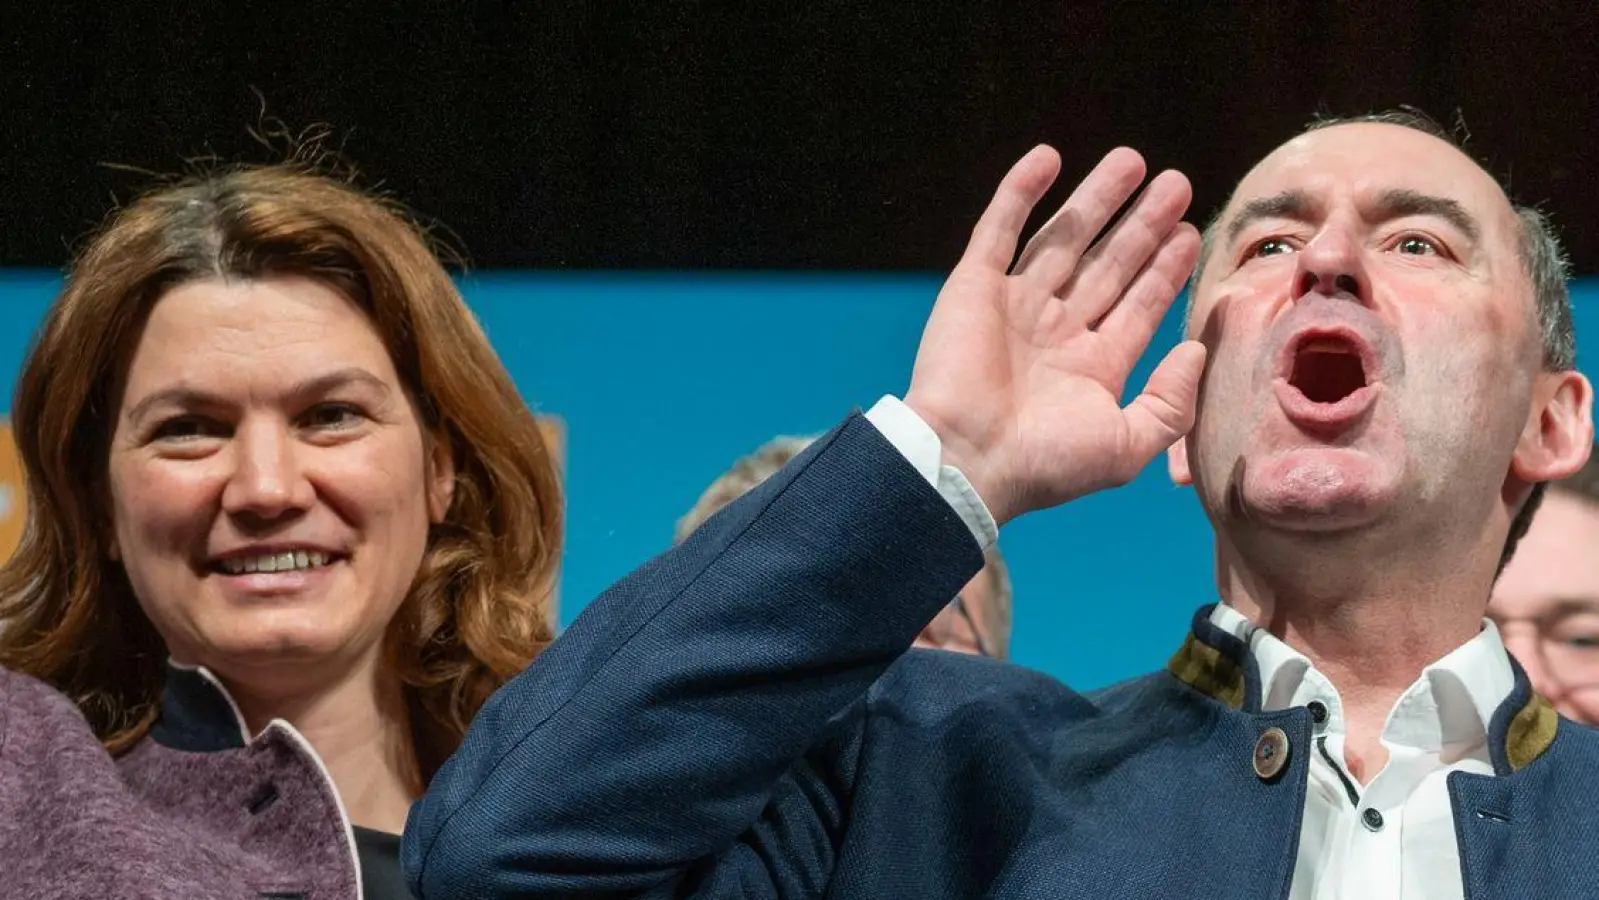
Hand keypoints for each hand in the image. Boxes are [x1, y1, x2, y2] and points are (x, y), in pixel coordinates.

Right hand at [904, 146, 1205, 525]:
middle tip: (1176, 185)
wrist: (964, 459)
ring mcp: (1013, 306)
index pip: (1138, 305)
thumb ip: (1171, 402)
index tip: (1191, 233)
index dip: (1165, 269)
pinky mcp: (973, 287)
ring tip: (1133, 160)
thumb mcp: (1126, 445)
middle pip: (1109, 264)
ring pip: (1062, 238)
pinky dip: (1019, 192)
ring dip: (1096, 198)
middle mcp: (1055, 332)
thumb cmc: (1043, 464)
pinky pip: (998, 229)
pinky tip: (1049, 158)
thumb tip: (1195, 351)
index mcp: (1090, 368)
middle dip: (1142, 224)